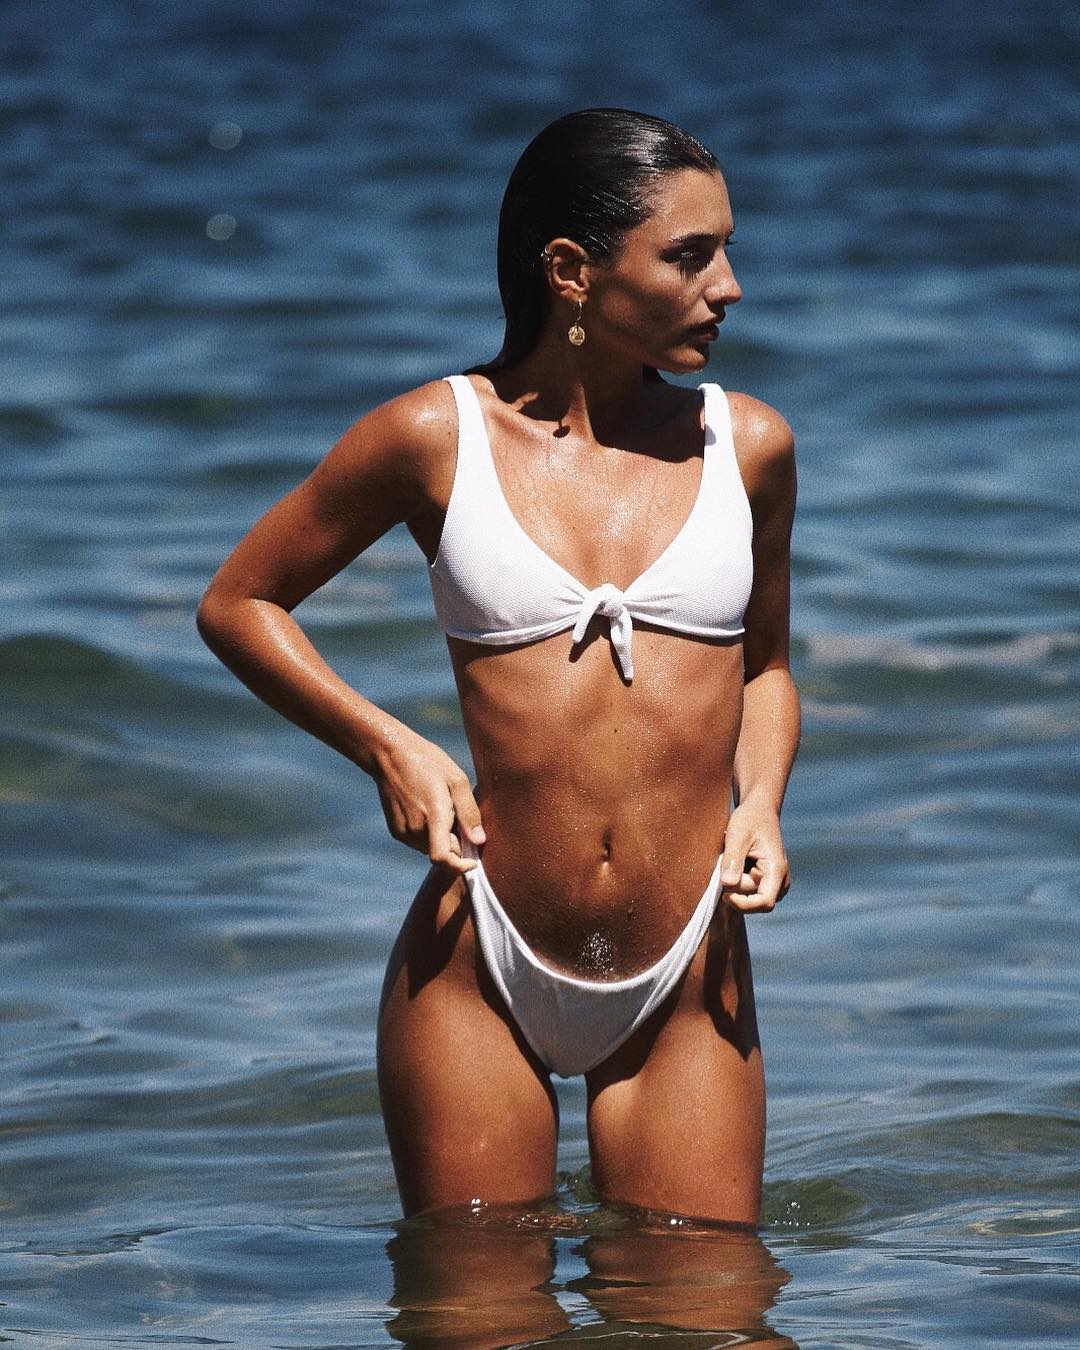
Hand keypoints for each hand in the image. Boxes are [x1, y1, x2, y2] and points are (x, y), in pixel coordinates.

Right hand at [372, 729, 484, 874]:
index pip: (443, 858)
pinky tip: (428, 809)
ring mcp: (403, 832)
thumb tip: (479, 841)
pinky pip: (419, 841)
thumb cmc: (428, 762)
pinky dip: (429, 834)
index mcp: (433, 816)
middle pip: (443, 852)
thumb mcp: (456, 780)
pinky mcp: (396, 831)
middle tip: (458, 816)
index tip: (473, 862)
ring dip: (442, 838)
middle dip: (456, 843)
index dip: (460, 867)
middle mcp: (415, 829)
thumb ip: (469, 813)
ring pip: (431, 848)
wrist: (390, 755)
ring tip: (441, 808)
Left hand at [720, 800, 789, 912]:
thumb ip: (733, 860)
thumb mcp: (737, 835)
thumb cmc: (750, 819)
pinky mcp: (767, 881)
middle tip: (727, 860)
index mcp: (777, 870)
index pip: (764, 902)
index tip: (724, 894)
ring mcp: (776, 882)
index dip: (743, 904)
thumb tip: (728, 884)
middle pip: (753, 899)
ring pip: (749, 894)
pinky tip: (738, 861)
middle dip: (736, 885)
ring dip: (736, 880)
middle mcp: (781, 881)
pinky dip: (739, 878)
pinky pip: (749, 889)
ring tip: (734, 857)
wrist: (760, 809)